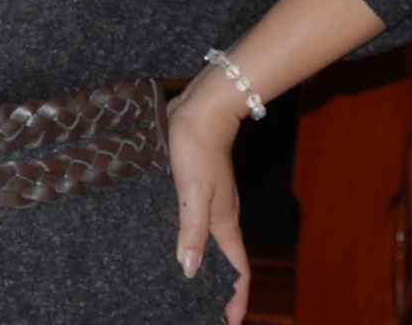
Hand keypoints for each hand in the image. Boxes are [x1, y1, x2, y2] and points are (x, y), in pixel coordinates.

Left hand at [167, 75, 251, 323]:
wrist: (202, 107)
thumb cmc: (198, 147)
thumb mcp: (192, 191)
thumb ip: (193, 230)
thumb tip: (189, 271)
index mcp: (224, 221)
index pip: (237, 269)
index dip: (237, 298)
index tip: (232, 323)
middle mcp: (221, 215)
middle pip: (227, 261)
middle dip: (222, 289)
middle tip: (209, 313)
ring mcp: (210, 200)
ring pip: (211, 243)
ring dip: (206, 266)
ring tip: (191, 287)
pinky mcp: (197, 187)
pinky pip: (197, 223)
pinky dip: (193, 241)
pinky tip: (174, 242)